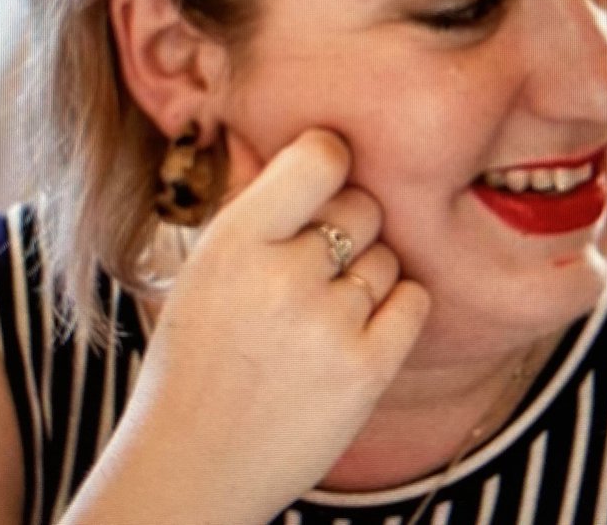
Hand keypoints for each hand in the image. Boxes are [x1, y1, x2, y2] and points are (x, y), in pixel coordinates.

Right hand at [127, 128, 430, 521]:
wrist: (192, 463)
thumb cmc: (200, 355)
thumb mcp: (205, 267)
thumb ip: (258, 207)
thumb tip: (317, 144)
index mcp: (234, 240)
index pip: (320, 157)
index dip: (332, 158)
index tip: (328, 173)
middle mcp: (283, 277)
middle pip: (364, 206)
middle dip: (348, 228)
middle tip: (315, 266)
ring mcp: (328, 325)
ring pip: (388, 256)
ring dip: (366, 276)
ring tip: (321, 314)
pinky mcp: (366, 371)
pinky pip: (414, 300)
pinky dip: (396, 308)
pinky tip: (359, 329)